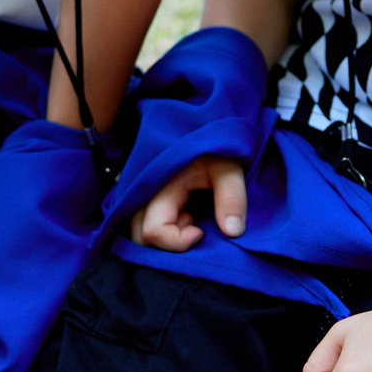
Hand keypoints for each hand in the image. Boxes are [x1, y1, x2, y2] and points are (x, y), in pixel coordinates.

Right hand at [130, 155, 248, 250]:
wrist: (204, 129)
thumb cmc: (214, 147)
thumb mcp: (229, 168)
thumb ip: (232, 199)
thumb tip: (232, 232)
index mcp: (160, 187)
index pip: (152, 231)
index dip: (177, 241)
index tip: (201, 232)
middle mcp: (144, 194)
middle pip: (139, 237)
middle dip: (168, 243)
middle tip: (194, 225)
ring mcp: (142, 195)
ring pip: (138, 232)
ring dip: (165, 236)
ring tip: (190, 219)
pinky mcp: (147, 196)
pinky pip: (144, 223)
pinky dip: (163, 230)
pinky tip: (184, 216)